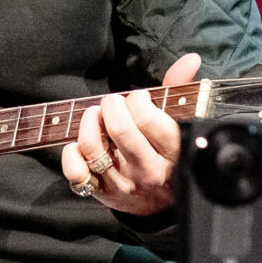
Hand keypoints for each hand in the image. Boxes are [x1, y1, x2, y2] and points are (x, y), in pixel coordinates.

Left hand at [63, 53, 200, 217]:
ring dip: (89, 121)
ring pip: (92, 146)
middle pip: (119, 128)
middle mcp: (147, 170)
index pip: (147, 118)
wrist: (162, 203)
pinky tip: (81, 144)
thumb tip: (190, 59)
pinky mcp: (101, 192)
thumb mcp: (179, 123)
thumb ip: (180, 89)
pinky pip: (76, 172)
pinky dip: (71, 153)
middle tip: (114, 103)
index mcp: (172, 152)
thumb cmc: (168, 153)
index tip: (138, 98)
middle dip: (112, 105)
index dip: (138, 99)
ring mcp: (122, 183)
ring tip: (97, 116)